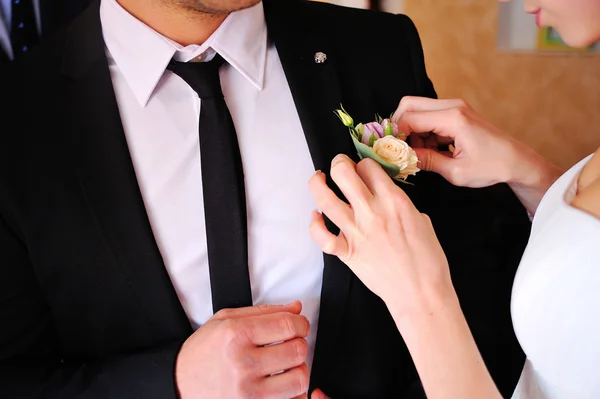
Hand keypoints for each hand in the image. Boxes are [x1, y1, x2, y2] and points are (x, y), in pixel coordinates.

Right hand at [175, 301, 309, 398]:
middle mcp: (243, 363)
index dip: (301, 324)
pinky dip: (293, 392)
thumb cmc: (202, 352)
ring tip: (286, 366)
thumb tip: (295, 308)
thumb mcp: (226, 320)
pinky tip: (282, 384)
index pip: (288, 325)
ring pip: (299, 378)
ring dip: (298, 369)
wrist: (179, 383)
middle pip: (298, 350)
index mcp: (236, 335)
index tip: (299, 326)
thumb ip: (264, 312)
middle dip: (299, 344)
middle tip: (290, 344)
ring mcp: (248, 391)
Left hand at [308, 155, 453, 316]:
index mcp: (394, 200)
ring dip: (317, 184)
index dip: (363, 164)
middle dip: (338, 163)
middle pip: (343, 173)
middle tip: (338, 166)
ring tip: (318, 179)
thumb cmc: (428, 260)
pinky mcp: (347, 253)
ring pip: (326, 199)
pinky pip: (321, 236)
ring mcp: (356, 232)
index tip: (362, 169)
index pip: (369, 166)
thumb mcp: (422, 221)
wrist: (421, 293)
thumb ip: (402, 205)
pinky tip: (316, 216)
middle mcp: (372, 211)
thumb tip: (389, 201)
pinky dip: (314, 224)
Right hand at [393, 96, 541, 187]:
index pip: (409, 118)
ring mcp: (455, 107)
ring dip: (411, 131)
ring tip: (420, 154)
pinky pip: (429, 116)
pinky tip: (431, 150)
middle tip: (400, 149)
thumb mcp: (455, 172)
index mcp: (453, 118)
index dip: (395, 135)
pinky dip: (423, 132)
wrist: (517, 161)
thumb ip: (426, 162)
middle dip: (399, 127)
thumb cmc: (492, 167)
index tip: (391, 151)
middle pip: (409, 104)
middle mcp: (452, 106)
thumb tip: (402, 158)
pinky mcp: (456, 113)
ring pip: (417, 109)